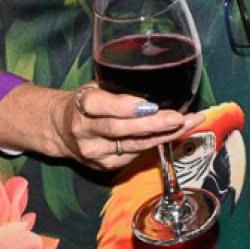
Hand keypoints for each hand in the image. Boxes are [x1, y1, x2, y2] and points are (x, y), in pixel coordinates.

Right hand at [53, 84, 198, 171]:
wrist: (62, 129)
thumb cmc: (87, 101)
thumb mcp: (96, 87)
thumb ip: (119, 87)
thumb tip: (160, 82)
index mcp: (82, 104)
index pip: (101, 105)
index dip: (126, 106)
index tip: (151, 105)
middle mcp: (85, 131)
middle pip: (120, 130)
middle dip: (153, 125)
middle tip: (179, 118)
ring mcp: (94, 152)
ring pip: (133, 146)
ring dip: (164, 135)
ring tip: (188, 124)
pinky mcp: (104, 166)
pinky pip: (135, 155)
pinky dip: (156, 143)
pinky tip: (174, 133)